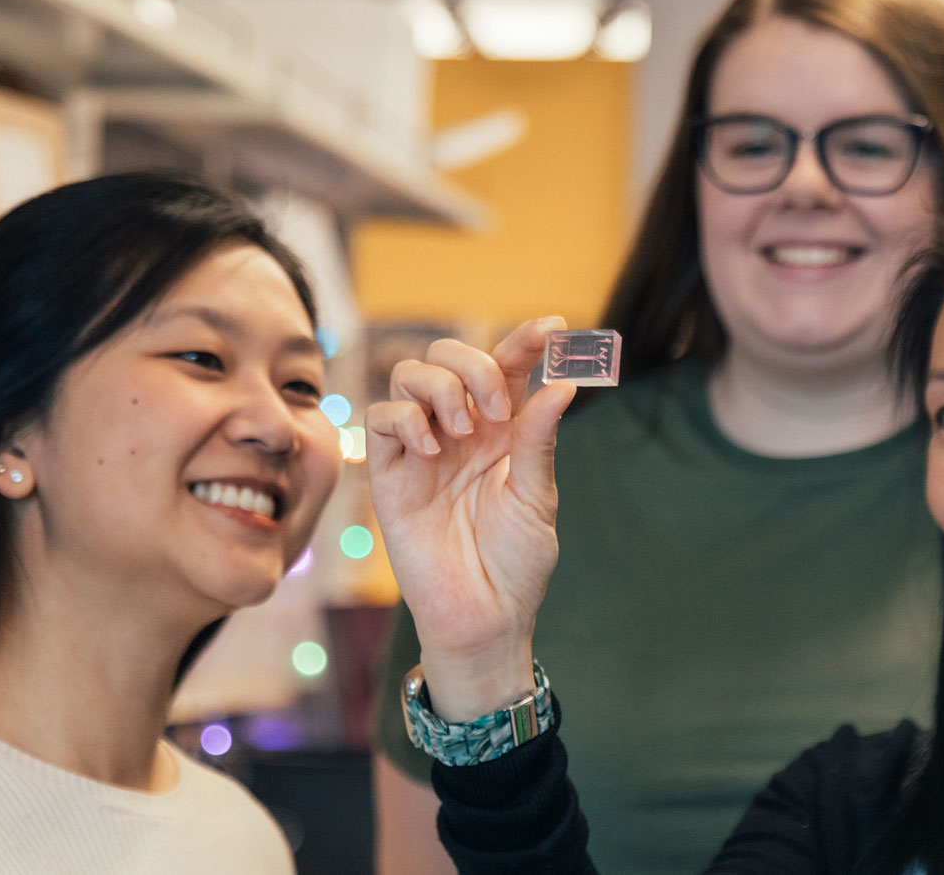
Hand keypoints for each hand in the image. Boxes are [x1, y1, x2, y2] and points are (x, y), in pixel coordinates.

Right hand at [366, 317, 575, 718]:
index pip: (509, 367)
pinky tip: (430, 448)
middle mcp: (461, 430)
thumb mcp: (537, 498)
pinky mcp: (390, 473)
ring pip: (411, 374)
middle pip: (451, 355)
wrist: (483, 617)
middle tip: (493, 410)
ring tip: (461, 432)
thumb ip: (538, 440)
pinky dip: (404, 417)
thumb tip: (562, 385)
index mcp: (504, 430)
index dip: (527, 340)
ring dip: (439, 387)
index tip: (553, 326)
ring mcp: (423, 448)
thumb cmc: (516, 564)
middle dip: (474, 365)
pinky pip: (381, 418)